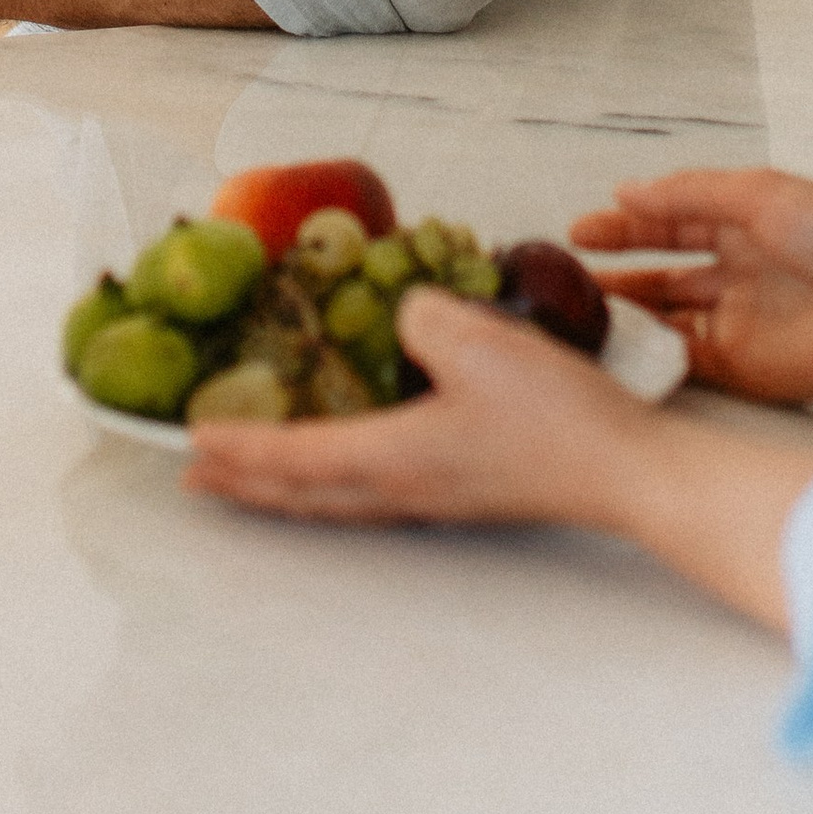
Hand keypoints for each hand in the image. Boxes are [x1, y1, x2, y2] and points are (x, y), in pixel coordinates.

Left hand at [184, 288, 653, 530]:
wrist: (624, 472)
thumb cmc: (556, 417)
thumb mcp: (478, 342)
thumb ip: (420, 317)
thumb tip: (401, 315)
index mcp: (393, 458)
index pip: (294, 458)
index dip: (239, 450)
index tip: (188, 445)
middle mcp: (401, 488)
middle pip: (301, 493)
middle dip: (244, 482)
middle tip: (194, 473)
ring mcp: (431, 495)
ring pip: (333, 498)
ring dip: (282, 486)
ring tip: (247, 472)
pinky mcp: (459, 490)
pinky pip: (368, 491)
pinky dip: (328, 479)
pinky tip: (342, 461)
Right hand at [571, 170, 812, 428]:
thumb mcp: (756, 193)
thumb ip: (687, 195)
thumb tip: (628, 190)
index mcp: (745, 225)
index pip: (671, 224)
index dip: (624, 227)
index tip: (579, 233)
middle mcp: (740, 274)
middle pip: (663, 276)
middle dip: (615, 278)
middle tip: (566, 283)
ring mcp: (741, 323)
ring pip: (667, 320)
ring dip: (627, 318)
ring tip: (578, 315)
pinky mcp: (746, 369)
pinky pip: (687, 362)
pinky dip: (653, 356)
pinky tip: (619, 349)